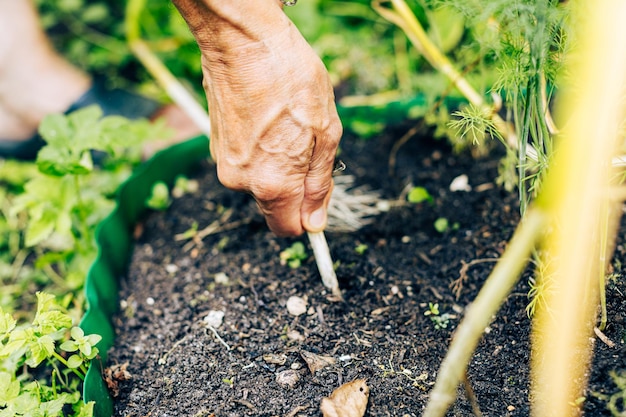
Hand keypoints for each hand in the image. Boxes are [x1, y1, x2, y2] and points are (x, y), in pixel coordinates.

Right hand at [173, 0, 341, 235]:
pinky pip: (246, 162)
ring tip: (286, 124)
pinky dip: (260, 149)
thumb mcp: (325, 131)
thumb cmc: (290, 77)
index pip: (289, 229)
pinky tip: (268, 117)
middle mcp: (242, 181)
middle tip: (308, 145)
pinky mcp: (215, 145)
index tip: (318, 200)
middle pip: (274, 204)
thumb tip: (315, 222)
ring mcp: (224, 163)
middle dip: (295, 186)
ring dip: (278, 164)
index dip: (307, 218)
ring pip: (261, 181)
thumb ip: (320, 183)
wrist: (242, 38)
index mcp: (272, 183)